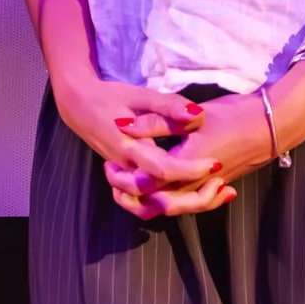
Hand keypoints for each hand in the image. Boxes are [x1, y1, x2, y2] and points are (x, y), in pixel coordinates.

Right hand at [52, 74, 221, 221]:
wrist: (80, 107)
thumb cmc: (111, 98)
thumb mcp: (141, 95)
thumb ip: (168, 106)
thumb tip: (195, 114)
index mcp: (130, 149)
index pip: (163, 169)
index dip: (191, 170)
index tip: (216, 164)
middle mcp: (127, 171)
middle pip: (160, 199)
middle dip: (195, 199)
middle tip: (224, 186)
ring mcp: (125, 179)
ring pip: (153, 207)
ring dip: (185, 205)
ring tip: (215, 194)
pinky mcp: (127, 181)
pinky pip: (146, 203)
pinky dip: (170, 204)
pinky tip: (193, 193)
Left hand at [109, 66, 304, 217]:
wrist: (272, 127)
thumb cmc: (234, 116)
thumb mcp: (193, 115)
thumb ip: (156, 122)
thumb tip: (122, 124)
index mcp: (184, 168)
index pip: (143, 184)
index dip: (123, 178)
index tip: (110, 161)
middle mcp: (193, 185)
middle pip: (153, 205)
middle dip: (130, 196)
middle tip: (113, 178)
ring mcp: (205, 189)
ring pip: (169, 207)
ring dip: (148, 201)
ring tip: (131, 186)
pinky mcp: (214, 186)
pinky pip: (186, 202)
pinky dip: (170, 200)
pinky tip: (162, 190)